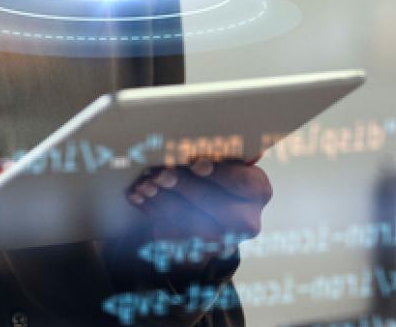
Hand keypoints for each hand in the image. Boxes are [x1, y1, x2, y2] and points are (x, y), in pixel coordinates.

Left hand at [126, 158, 271, 253]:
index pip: (240, 181)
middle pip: (212, 202)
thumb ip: (212, 152)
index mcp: (257, 190)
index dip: (218, 174)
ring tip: (144, 184)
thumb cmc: (216, 175)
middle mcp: (245, 219)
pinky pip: (171, 231)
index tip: (196, 165)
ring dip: (162, 200)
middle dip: (182, 186)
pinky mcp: (196, 249)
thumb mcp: (222, 160)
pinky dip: (152, 210)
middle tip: (160, 174)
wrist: (213, 212)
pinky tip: (139, 196)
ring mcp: (222, 239)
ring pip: (188, 220)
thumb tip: (184, 145)